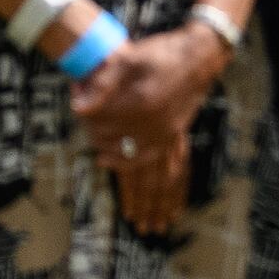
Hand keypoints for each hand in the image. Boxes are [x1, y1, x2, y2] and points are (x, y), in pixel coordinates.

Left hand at [68, 25, 223, 226]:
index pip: (111, 138)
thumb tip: (79, 110)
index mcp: (142, 114)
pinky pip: (178, 166)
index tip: (88, 140)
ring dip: (160, 201)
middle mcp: (158, 132)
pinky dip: (175, 185)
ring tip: (157, 223)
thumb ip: (101, 84)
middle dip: (142, 201)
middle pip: (146, 174)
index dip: (96, 137)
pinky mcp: (178, 133)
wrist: (199, 53)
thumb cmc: (162, 54)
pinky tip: (170, 194)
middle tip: (139, 225)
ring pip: (164, 177)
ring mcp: (170, 135)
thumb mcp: (127, 60)